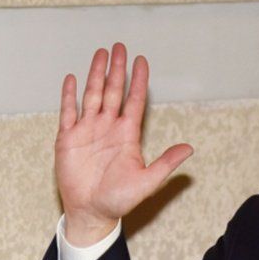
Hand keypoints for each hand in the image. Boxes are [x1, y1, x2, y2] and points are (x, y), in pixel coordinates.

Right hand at [55, 43, 192, 245]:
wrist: (92, 213)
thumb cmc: (120, 199)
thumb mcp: (148, 181)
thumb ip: (167, 163)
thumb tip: (190, 148)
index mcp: (128, 134)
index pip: (135, 101)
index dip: (138, 81)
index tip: (142, 61)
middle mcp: (108, 127)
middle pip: (113, 91)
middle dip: (117, 69)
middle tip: (120, 46)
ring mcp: (88, 130)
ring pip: (92, 95)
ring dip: (95, 75)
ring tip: (100, 54)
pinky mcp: (68, 138)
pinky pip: (68, 112)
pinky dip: (69, 95)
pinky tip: (72, 78)